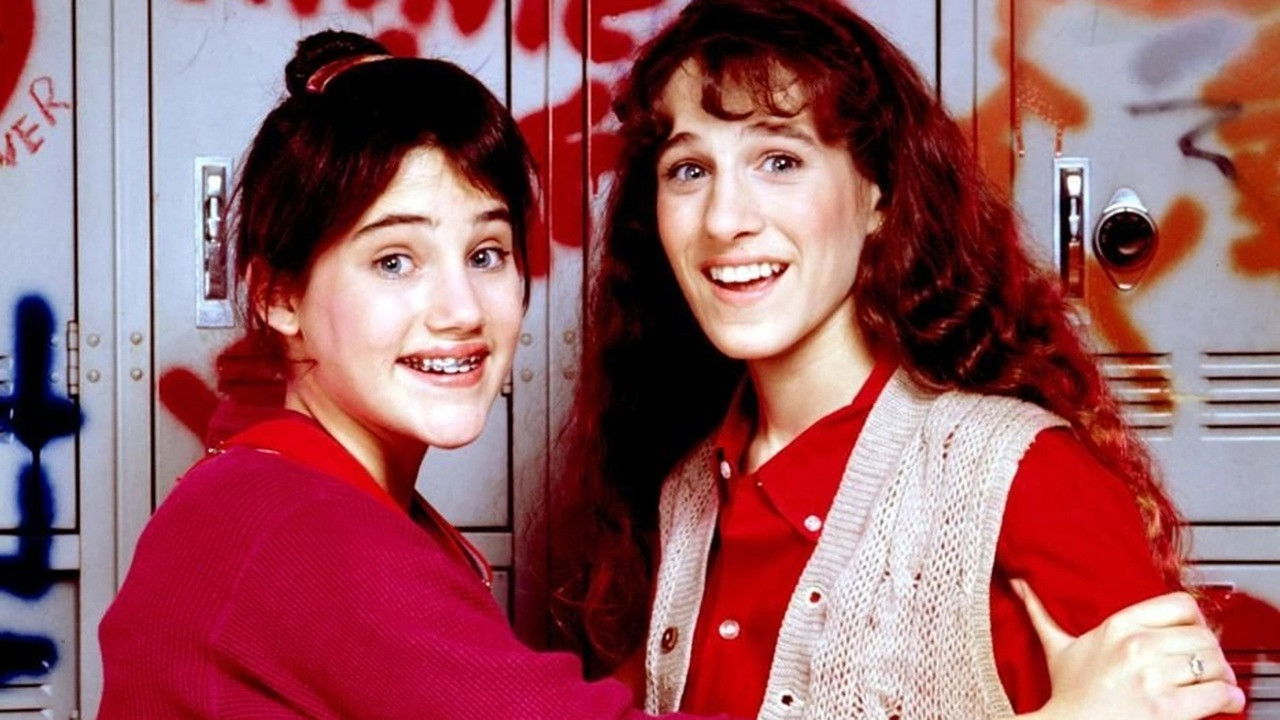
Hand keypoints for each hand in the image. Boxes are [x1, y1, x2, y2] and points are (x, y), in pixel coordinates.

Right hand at [1012, 579, 1245, 719]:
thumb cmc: (1067, 696)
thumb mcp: (1056, 648)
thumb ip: (1040, 613)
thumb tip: (1017, 585)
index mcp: (1117, 626)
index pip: (1181, 606)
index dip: (1197, 622)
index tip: (1195, 637)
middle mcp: (1137, 645)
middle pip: (1203, 636)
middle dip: (1213, 654)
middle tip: (1211, 667)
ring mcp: (1151, 676)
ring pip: (1213, 662)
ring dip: (1223, 677)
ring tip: (1218, 685)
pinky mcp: (1166, 707)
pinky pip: (1215, 693)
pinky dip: (1228, 698)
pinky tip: (1223, 702)